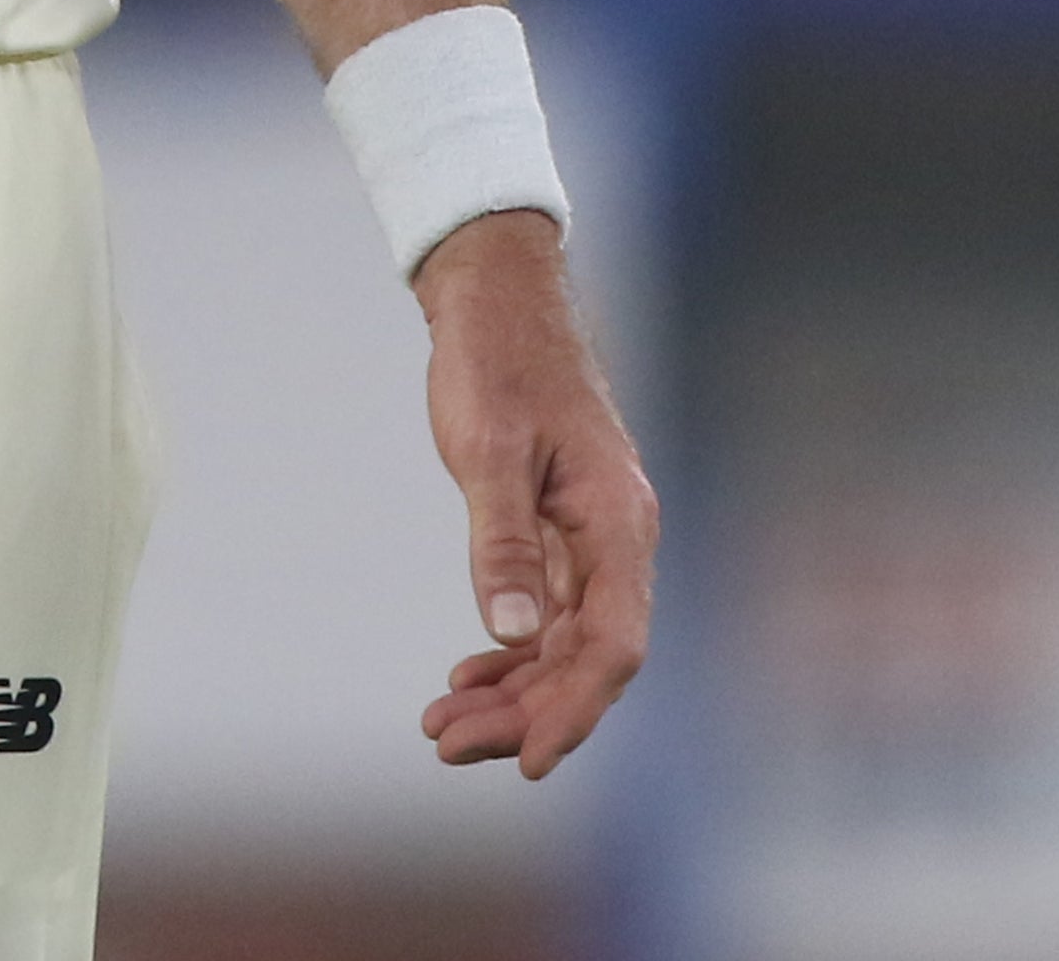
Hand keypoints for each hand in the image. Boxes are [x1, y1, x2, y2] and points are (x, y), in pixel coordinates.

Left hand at [411, 212, 653, 775]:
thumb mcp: (490, 449)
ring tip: (442, 726)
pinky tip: (467, 677)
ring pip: (564, 643)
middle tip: (445, 742)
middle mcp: (616, 538)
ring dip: (512, 692)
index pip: (613, 642)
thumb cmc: (497, 360)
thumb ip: (502, 542)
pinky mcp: (560, 532)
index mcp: (617, 520)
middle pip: (586, 656)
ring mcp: (590, 538)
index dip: (574, 709)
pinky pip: (548, 615)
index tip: (527, 760)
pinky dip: (511, 653)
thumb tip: (511, 634)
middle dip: (524, 711)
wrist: (497, 297)